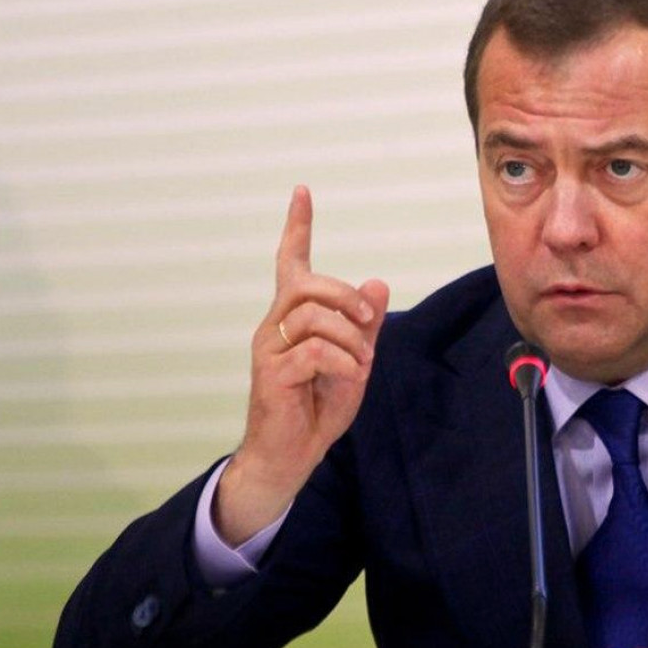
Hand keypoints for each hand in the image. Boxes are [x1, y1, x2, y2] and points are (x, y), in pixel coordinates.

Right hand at [215, 185, 389, 544]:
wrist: (290, 455)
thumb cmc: (317, 407)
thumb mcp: (354, 361)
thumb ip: (364, 326)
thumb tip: (378, 283)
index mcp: (293, 318)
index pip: (291, 263)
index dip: (297, 227)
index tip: (303, 192)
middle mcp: (275, 325)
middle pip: (308, 284)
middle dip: (346, 297)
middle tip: (370, 323)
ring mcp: (269, 348)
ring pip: (313, 315)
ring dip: (349, 337)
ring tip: (358, 365)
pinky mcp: (272, 373)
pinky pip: (315, 350)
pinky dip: (343, 362)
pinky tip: (348, 378)